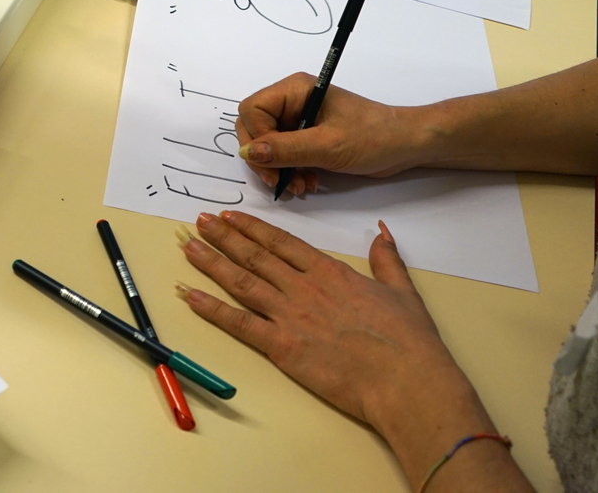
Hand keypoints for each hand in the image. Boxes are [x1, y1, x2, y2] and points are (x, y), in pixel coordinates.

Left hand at [178, 212, 528, 488]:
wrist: (406, 381)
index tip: (231, 216)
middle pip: (255, 257)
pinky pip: (240, 324)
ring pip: (242, 283)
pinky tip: (192, 296)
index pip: (282, 243)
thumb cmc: (409, 342)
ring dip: (212, 263)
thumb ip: (386, 259)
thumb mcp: (402, 291)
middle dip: (224, 237)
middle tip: (200, 221)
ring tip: (188, 247)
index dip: (253, 228)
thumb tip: (381, 232)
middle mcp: (304, 288)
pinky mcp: (282, 347)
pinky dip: (213, 309)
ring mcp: (290, 316)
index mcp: (330, 273)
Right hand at [236, 73, 432, 196]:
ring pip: (267, 146)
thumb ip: (285, 149)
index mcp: (295, 90)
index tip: (273, 163)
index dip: (256, 137)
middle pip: (254, 128)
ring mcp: (298, 120)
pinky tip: (307, 183)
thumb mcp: (328, 145)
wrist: (407, 145)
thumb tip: (247, 153)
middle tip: (280, 181)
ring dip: (278, 169)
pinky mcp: (307, 138)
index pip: (252, 110)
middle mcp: (292, 102)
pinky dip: (290, 171)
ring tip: (300, 186)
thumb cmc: (373, 137)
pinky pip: (283, 155)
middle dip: (265, 158)